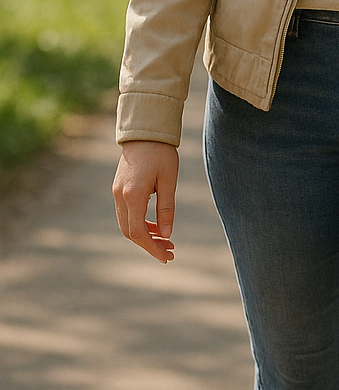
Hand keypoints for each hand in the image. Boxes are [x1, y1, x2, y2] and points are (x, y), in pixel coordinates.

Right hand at [112, 141, 178, 262]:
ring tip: (166, 241)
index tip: (167, 257)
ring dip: (145, 235)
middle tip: (170, 251)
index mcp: (132, 196)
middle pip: (130, 232)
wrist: (144, 132)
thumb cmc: (161, 154)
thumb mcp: (169, 181)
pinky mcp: (119, 189)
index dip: (152, 248)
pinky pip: (127, 214)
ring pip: (127, 224)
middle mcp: (120, 196)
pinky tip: (156, 226)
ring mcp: (117, 193)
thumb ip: (167, 209)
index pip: (138, 232)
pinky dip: (140, 224)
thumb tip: (166, 235)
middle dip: (149, 245)